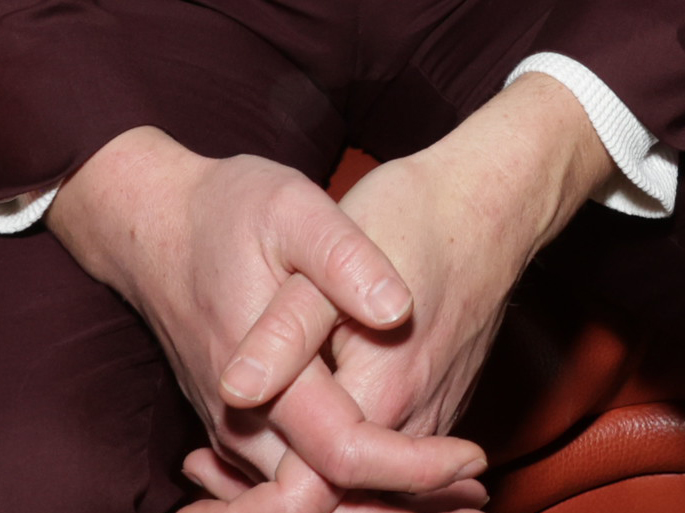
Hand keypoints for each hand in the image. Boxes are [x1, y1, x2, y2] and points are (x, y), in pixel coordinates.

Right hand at [44, 126, 482, 506]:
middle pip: (325, 497)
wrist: (152, 224)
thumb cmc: (227, 209)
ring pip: (305, 497)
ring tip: (458, 488)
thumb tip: (395, 309)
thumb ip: (342, 260)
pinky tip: (402, 474)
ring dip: (376, 498)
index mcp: (260, 373)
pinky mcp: (237, 427)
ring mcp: (234, 431)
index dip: (412, 467)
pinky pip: (290, 478)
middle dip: (401, 499)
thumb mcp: (292, 208)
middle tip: (475, 488)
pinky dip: (344, 487)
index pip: (342, 453)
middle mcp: (241, 421)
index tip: (472, 459)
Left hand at [187, 77, 622, 507]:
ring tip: (208, 477)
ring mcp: (430, 416)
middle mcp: (413, 419)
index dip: (251, 506)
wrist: (489, 203)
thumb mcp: (327, 252)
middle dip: (263, 505)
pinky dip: (321, 468)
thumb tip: (236, 389)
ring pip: (359, 487)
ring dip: (287, 490)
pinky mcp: (433, 406)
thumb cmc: (408, 216)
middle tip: (195, 494)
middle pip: (337, 499)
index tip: (197, 497)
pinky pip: (378, 463)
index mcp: (382, 391)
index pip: (313, 489)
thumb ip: (287, 330)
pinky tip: (266, 446)